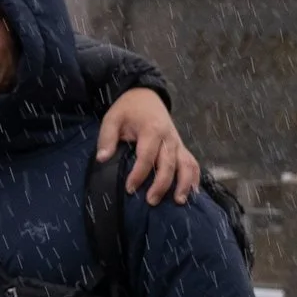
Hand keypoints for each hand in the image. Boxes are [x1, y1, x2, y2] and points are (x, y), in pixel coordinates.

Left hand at [96, 87, 199, 202]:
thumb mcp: (112, 118)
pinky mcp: (181, 146)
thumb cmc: (128, 109)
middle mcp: (168, 137)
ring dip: (184, 184)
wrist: (145, 95)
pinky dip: (194, 177)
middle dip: (161, 185)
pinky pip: (192, 162)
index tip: (130, 189)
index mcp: (151, 129)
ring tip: (179, 202)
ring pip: (186, 165)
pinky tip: (192, 193)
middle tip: (151, 201)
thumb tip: (102, 159)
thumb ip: (107, 138)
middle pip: (168, 164)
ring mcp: (177, 142)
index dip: (139, 174)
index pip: (147, 156)